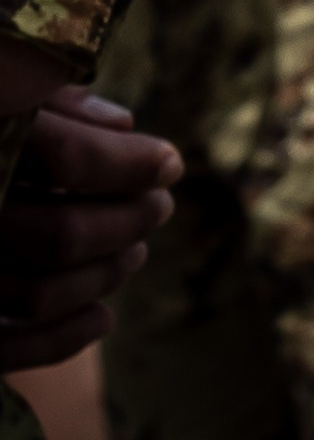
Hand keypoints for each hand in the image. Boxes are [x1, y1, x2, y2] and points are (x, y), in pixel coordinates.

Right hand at [0, 88, 180, 367]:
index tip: (171, 162)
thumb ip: (57, 105)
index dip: (134, 162)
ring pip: (38, 292)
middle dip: (128, 221)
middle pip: (63, 234)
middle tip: (160, 207)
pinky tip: (104, 318)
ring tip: (136, 250)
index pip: (72, 158)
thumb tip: (125, 125)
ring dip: (103, 275)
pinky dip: (59, 342)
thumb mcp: (2, 90)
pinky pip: (0, 349)